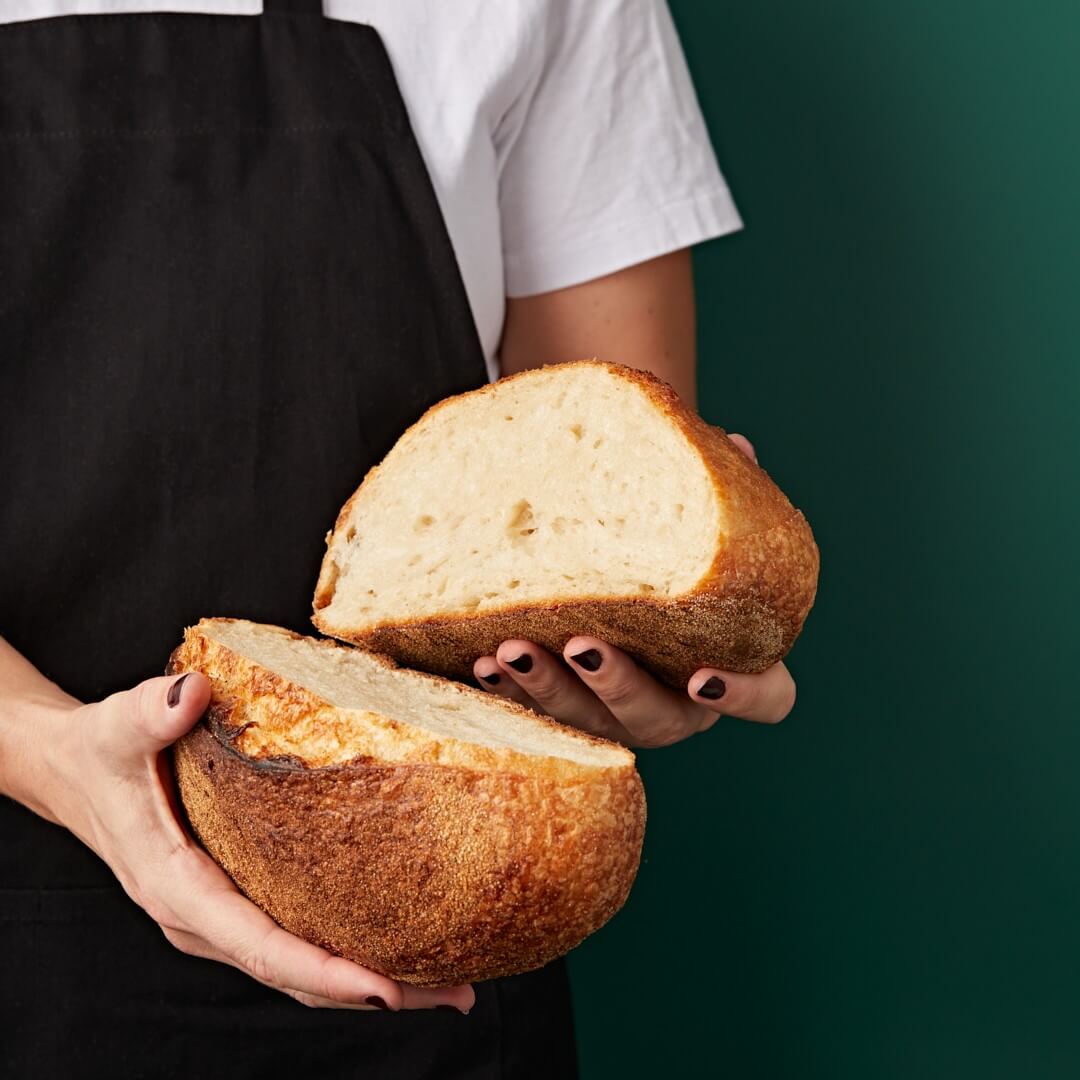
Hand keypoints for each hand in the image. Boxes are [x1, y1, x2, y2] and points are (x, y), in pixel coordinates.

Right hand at [40, 673, 473, 1012]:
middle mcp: (204, 918)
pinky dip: (345, 953)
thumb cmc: (100, 751)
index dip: (322, 971)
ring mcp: (222, 915)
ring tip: (449, 981)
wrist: (74, 770)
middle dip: (376, 989)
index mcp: (178, 888)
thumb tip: (191, 693)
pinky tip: (399, 943)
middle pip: (296, 974)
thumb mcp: (118, 726)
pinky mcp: (237, 900)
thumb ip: (151, 712)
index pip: (259, 945)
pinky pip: (296, 939)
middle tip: (456, 992)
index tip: (385, 988)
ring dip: (371, 978)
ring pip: (300, 967)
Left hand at [473, 433, 796, 747]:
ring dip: (547, 687)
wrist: (614, 572)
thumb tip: (733, 444)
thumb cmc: (669, 551)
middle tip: (582, 646)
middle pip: (658, 719)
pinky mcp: (564, 712)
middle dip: (616, 685)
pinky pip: (533, 714)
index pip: (767, 698)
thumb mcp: (693, 520)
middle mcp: (677, 704)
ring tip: (512, 648)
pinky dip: (506, 689)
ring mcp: (617, 716)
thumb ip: (719, 492)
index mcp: (731, 661)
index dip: (742, 697)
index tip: (702, 677)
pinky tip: (481, 660)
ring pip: (587, 722)